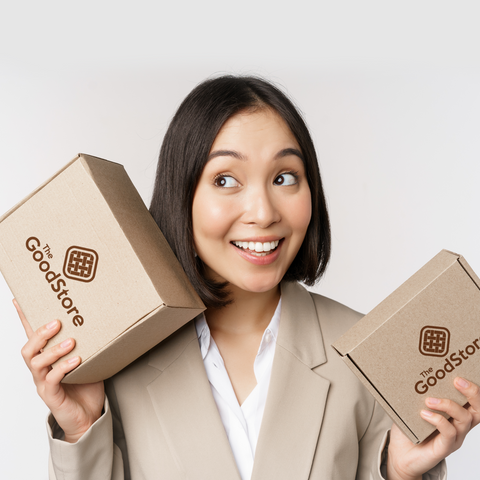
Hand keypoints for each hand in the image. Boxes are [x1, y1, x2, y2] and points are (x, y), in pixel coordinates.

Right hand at [15, 299, 104, 442]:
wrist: (88, 416)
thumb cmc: (86, 385)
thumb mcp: (88, 358)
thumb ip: (88, 342)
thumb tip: (99, 319)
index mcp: (47, 358)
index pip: (31, 335)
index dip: (23, 318)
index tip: (19, 300)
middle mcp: (41, 369)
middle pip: (29, 348)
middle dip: (41, 333)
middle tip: (57, 322)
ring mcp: (43, 383)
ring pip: (37, 363)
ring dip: (53, 350)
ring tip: (71, 342)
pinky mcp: (51, 396)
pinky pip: (51, 380)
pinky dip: (63, 368)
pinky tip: (76, 361)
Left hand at [386, 378, 479, 479]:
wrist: (401, 455)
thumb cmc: (408, 429)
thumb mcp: (411, 407)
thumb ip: (414, 393)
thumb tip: (406, 371)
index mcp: (455, 413)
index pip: (473, 400)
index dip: (474, 388)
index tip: (462, 372)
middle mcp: (459, 425)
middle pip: (478, 409)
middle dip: (473, 393)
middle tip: (457, 380)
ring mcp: (454, 437)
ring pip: (464, 418)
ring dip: (448, 405)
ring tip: (429, 400)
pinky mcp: (445, 447)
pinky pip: (449, 432)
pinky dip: (438, 420)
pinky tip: (424, 414)